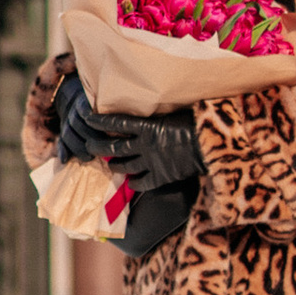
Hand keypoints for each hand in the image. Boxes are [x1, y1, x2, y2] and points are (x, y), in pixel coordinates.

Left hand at [58, 87, 202, 188]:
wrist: (210, 146)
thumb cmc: (195, 123)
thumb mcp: (172, 114)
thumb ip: (156, 117)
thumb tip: (147, 110)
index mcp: (147, 127)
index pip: (116, 123)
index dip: (99, 121)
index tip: (85, 118)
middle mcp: (144, 145)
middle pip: (114, 148)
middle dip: (98, 148)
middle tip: (88, 147)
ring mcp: (151, 163)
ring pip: (124, 166)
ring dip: (114, 166)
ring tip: (109, 165)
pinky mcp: (160, 177)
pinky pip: (141, 183)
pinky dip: (134, 183)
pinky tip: (130, 183)